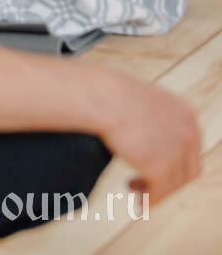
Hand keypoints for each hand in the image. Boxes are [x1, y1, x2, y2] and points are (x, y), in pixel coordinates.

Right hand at [99, 77, 201, 204]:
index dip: (175, 159)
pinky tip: (140, 204)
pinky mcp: (160, 167)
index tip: (155, 163)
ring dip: (157, 190)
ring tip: (135, 189)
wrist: (104, 97)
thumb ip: (149, 115)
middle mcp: (188, 132)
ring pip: (174, 183)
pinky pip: (159, 191)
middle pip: (187, 168)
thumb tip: (138, 128)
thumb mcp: (141, 99)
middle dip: (168, 178)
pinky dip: (151, 200)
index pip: (190, 145)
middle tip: (145, 178)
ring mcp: (176, 151)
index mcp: (185, 112)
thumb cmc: (109, 92)